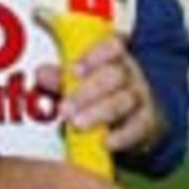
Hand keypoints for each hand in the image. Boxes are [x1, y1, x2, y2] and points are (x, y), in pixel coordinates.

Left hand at [36, 36, 166, 155]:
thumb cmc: (102, 98)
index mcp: (115, 58)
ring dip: (99, 113)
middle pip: (115, 75)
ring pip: (125, 100)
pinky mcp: (148, 123)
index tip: (74, 70)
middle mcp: (131, 74)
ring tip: (77, 124)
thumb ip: (60, 79)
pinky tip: (106, 142)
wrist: (133, 124)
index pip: (112, 46)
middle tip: (64, 109)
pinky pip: (139, 127)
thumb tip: (41, 73)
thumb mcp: (79, 85)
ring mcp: (141, 98)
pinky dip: (123, 136)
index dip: (94, 55)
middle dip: (88, 92)